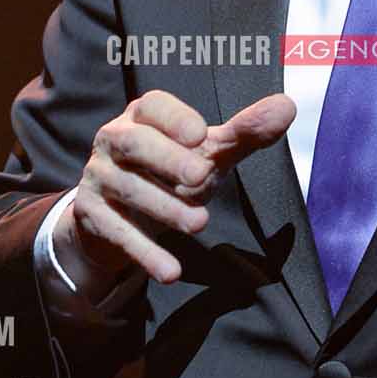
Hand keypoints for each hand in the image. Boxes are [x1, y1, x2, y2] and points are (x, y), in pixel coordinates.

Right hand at [66, 89, 296, 298]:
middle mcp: (114, 140)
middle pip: (133, 143)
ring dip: (164, 208)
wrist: (119, 216)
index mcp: (143, 117)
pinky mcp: (90, 215)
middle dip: (167, 159)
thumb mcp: (207, 153)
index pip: (153, 106)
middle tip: (202, 177)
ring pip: (126, 189)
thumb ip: (244, 133)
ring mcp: (98, 178)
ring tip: (200, 225)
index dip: (175, 118)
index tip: (201, 134)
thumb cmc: (170, 172)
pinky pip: (116, 232)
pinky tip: (171, 271)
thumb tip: (286, 107)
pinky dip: (144, 252)